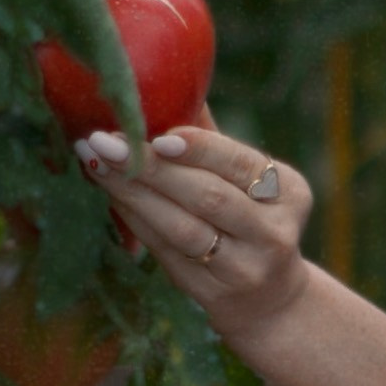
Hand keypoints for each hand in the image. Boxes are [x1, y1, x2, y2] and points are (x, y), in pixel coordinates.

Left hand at [75, 118, 312, 341]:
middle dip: (150, 167)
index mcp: (290, 193)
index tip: (157, 135)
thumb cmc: (251, 220)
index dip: (200, 149)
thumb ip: (215, 143)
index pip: (242, 164)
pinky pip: (166, 252)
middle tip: (104, 141)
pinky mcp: (214, 295)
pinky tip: (111, 195)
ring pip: (181, 228)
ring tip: (95, 163)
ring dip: (132, 193)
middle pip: (208, 196)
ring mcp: (245, 269)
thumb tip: (165, 85)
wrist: (270, 301)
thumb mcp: (253, 183)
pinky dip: (135, 221)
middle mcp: (274, 233)